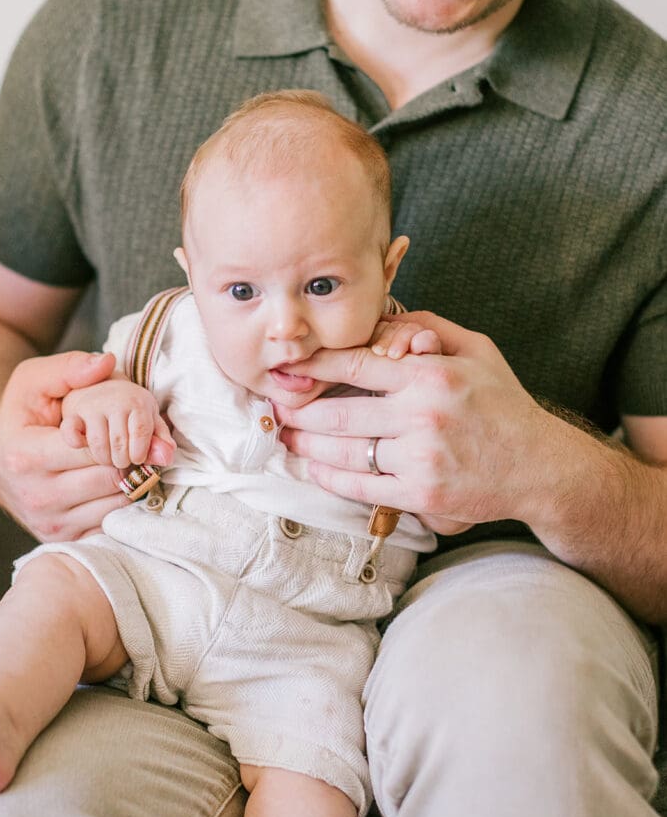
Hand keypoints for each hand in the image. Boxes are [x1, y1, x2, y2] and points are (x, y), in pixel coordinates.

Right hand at [0, 351, 174, 540]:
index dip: (117, 433)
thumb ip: (69, 369)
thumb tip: (106, 363)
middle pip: (111, 478)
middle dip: (130, 457)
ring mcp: (51, 523)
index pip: (95, 448)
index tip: (121, 423)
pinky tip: (113, 481)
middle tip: (133, 442)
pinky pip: (112, 521)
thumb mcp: (33, 382)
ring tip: (124, 459)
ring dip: (131, 479)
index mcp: (26, 457)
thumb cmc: (21, 417)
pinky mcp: (65, 538)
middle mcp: (37, 496)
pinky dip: (121, 501)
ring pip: (117, 501)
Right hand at [61, 374, 174, 469]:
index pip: (141, 433)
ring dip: (105, 460)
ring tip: (109, 458)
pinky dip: (76, 444)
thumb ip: (160, 439)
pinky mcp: (72, 416)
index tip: (138, 459)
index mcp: (137, 401)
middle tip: (124, 462)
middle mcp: (113, 400)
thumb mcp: (151, 419)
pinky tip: (84, 447)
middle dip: (123, 461)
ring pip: (98, 446)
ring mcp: (90, 407)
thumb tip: (166, 458)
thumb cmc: (131, 410)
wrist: (101, 388)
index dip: (140, 453)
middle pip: (120, 443)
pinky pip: (70, 434)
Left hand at [277, 312, 554, 534]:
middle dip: (299, 410)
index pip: (356, 365)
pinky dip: (330, 477)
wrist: (540, 466)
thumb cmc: (505, 404)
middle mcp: (423, 415)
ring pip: (344, 452)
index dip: (314, 366)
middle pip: (339, 412)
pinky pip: (361, 486)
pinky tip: (314, 467)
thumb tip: (380, 321)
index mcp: (431, 375)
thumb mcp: (477, 350)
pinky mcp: (421, 495)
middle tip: (277, 406)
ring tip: (288, 437)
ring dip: (307, 445)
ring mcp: (421, 458)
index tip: (288, 366)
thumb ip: (428, 328)